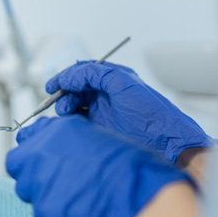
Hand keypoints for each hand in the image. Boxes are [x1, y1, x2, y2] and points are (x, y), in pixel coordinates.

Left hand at [5, 115, 194, 216]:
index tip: (40, 159)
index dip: (32, 151)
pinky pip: (41, 212)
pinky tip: (77, 209)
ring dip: (42, 192)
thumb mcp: (92, 138)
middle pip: (16, 165)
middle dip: (29, 171)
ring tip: (71, 195)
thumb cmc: (125, 165)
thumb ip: (64, 140)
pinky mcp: (43, 210)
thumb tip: (48, 147)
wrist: (137, 194)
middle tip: (51, 179)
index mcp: (54, 131)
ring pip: (26, 190)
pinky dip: (55, 212)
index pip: (25, 139)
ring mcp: (38, 183)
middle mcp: (39, 153)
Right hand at [46, 61, 217, 162]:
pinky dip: (71, 120)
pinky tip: (70, 122)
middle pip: (76, 88)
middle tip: (58, 103)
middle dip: (64, 93)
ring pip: (75, 104)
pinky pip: (79, 121)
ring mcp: (103, 112)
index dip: (66, 77)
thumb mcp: (122, 83)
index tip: (53, 86)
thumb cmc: (149, 113)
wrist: (165, 144)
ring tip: (65, 112)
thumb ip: (95, 73)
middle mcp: (107, 94)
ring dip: (66, 106)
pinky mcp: (101, 129)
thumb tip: (70, 76)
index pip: (83, 72)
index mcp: (113, 79)